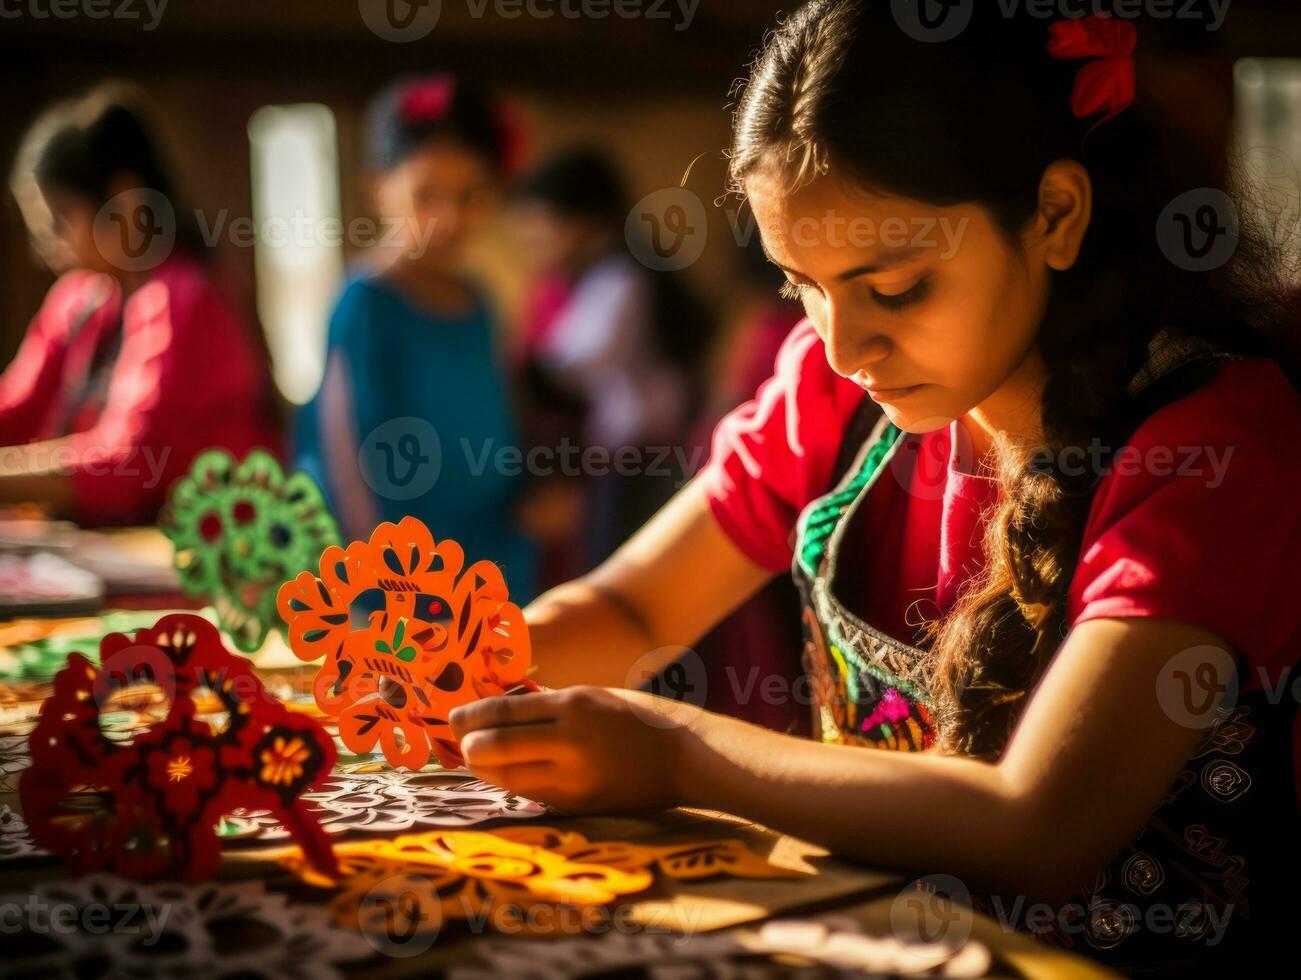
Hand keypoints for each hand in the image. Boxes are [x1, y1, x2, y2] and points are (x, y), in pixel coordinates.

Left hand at [448, 686, 702, 813]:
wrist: (684, 757)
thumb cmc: (637, 718)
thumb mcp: (592, 696)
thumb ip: (548, 705)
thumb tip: (497, 710)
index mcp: (574, 705)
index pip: (502, 713)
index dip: (468, 717)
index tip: (453, 717)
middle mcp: (570, 743)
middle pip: (494, 749)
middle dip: (469, 747)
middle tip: (461, 742)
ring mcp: (574, 779)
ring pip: (507, 778)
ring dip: (485, 769)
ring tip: (478, 758)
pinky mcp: (579, 805)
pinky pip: (531, 794)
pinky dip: (513, 783)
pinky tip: (508, 773)